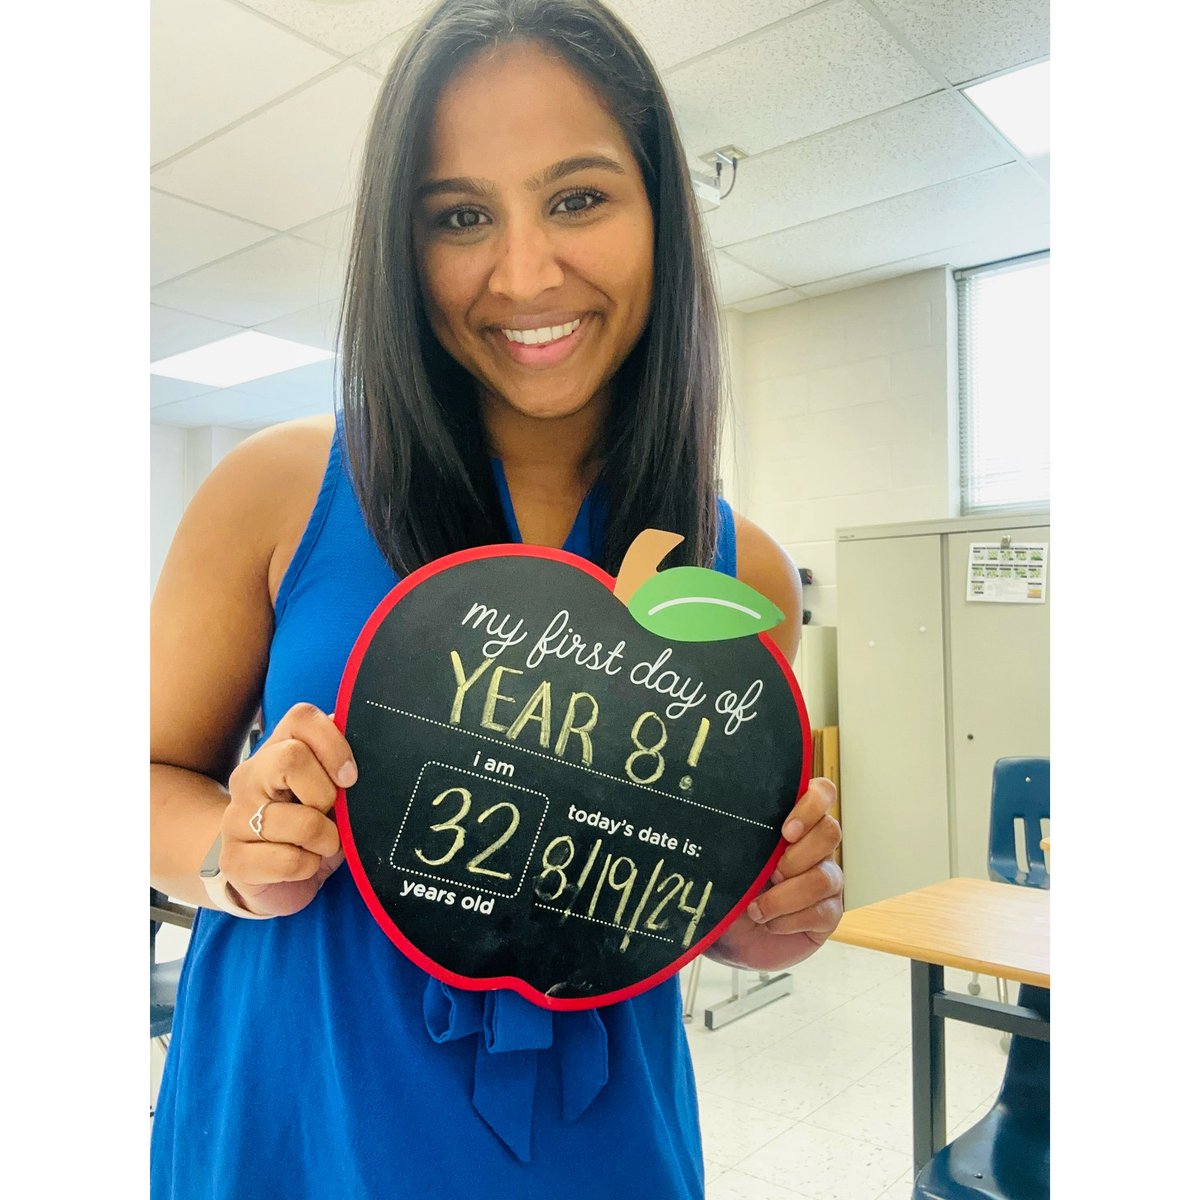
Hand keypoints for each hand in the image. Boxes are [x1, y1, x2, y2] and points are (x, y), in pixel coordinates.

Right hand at [218, 702, 356, 917]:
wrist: (274, 880)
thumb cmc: (313, 828)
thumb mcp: (332, 792)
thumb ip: (342, 767)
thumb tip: (370, 743)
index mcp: (276, 750)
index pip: (301, 718)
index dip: (334, 744)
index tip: (350, 777)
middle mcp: (249, 776)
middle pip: (291, 758)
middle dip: (326, 795)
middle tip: (331, 815)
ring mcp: (235, 817)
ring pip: (301, 821)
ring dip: (326, 840)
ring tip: (320, 845)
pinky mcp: (234, 860)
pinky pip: (289, 861)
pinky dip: (308, 868)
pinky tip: (301, 865)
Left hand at [706, 777, 843, 971]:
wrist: (727, 938)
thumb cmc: (728, 891)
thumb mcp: (726, 860)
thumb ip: (737, 838)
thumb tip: (730, 822)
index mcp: (792, 824)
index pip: (821, 793)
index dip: (812, 804)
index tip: (786, 831)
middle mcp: (814, 848)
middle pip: (830, 831)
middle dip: (796, 856)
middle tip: (769, 873)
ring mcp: (825, 880)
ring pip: (824, 876)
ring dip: (786, 895)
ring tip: (757, 908)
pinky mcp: (829, 913)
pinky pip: (822, 911)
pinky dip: (789, 920)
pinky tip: (769, 924)